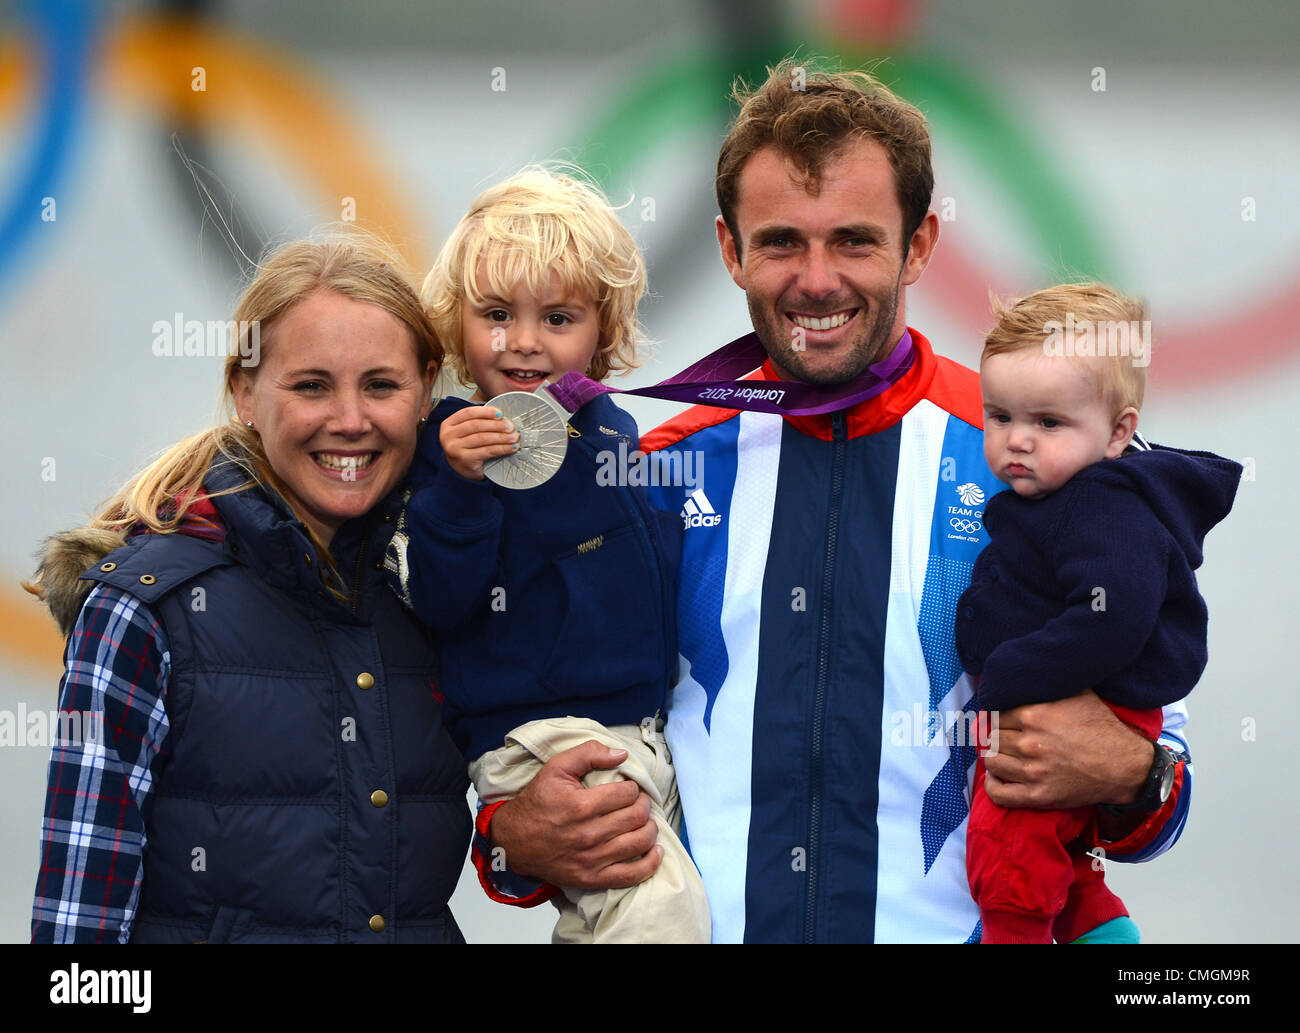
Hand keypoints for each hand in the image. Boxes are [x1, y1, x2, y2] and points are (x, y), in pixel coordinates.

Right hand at [440, 405, 517, 480]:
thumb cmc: (467, 448)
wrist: (460, 471)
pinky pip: (487, 451)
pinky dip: (502, 448)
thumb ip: (478, 422)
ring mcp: (454, 448)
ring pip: (483, 438)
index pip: (468, 413)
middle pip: (476, 425)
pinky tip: (511, 448)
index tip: (500, 413)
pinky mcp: (464, 459)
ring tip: (514, 437)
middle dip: (496, 425)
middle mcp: (448, 435)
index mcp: (449, 424)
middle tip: (510, 426)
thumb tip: (502, 417)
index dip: (485, 412)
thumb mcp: (467, 433)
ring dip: (501, 437)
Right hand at [488, 740, 661, 889]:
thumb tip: (622, 754)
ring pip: (639, 842)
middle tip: (638, 802)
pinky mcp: (592, 878)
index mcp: (581, 805)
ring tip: (643, 820)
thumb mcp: (555, 768)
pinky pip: (632, 875)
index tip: (628, 788)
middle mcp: (589, 834)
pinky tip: (655, 850)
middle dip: (643, 805)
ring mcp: (592, 859)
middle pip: (636, 816)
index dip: (633, 787)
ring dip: (649, 828)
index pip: (628, 793)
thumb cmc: (537, 802)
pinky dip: (650, 863)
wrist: (514, 841)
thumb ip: (588, 753)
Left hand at [981, 689, 1151, 809]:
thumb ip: (1048, 684)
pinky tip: (997, 777)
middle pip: (992, 738)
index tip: (1006, 722)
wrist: (1124, 766)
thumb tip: (1030, 670)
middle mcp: (1030, 743)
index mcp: (1034, 715)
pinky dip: (992, 785)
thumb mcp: (1078, 694)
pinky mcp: (1038, 796)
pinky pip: (999, 794)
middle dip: (998, 737)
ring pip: (991, 762)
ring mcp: (1033, 771)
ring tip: (1002, 755)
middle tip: (1006, 739)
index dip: (1000, 718)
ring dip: (994, 758)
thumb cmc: (1101, 727)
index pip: (996, 715)